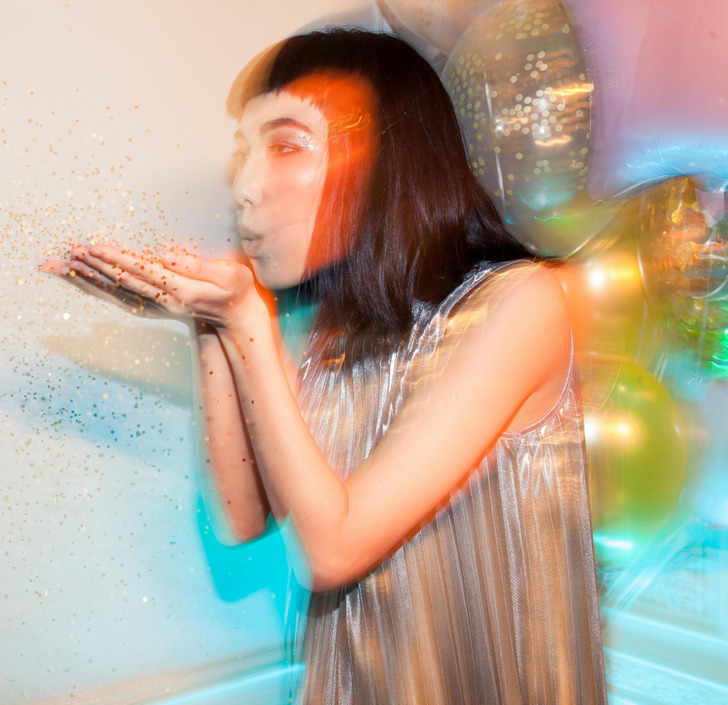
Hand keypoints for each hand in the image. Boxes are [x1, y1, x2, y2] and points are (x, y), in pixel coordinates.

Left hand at [42, 244, 267, 327]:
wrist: (238, 317)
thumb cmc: (238, 290)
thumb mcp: (231, 274)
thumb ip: (200, 265)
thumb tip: (168, 255)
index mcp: (183, 289)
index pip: (144, 271)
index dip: (119, 259)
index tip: (95, 247)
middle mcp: (166, 300)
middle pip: (124, 281)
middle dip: (96, 266)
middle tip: (70, 251)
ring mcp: (159, 305)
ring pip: (118, 291)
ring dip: (91, 277)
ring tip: (66, 263)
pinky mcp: (156, 305)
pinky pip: (122, 296)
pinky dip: (101, 287)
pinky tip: (85, 279)